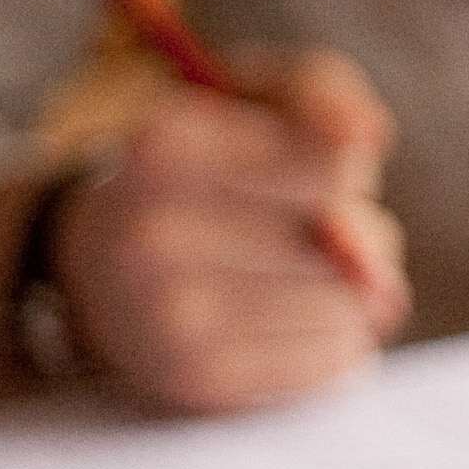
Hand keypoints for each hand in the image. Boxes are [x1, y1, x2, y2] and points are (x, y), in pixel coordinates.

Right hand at [51, 48, 406, 413]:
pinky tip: (285, 323)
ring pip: (347, 301)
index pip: (338, 165)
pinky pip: (335, 359)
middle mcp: (153, 228)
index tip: (300, 174)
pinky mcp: (196, 379)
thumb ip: (320, 88)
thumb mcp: (249, 101)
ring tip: (285, 278)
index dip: (343, 170)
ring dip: (348, 291)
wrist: (101, 275)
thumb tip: (367, 135)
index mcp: (165, 143)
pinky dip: (336, 340)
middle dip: (350, 233)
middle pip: (347, 236)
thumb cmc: (204, 176)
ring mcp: (168, 310)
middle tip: (291, 233)